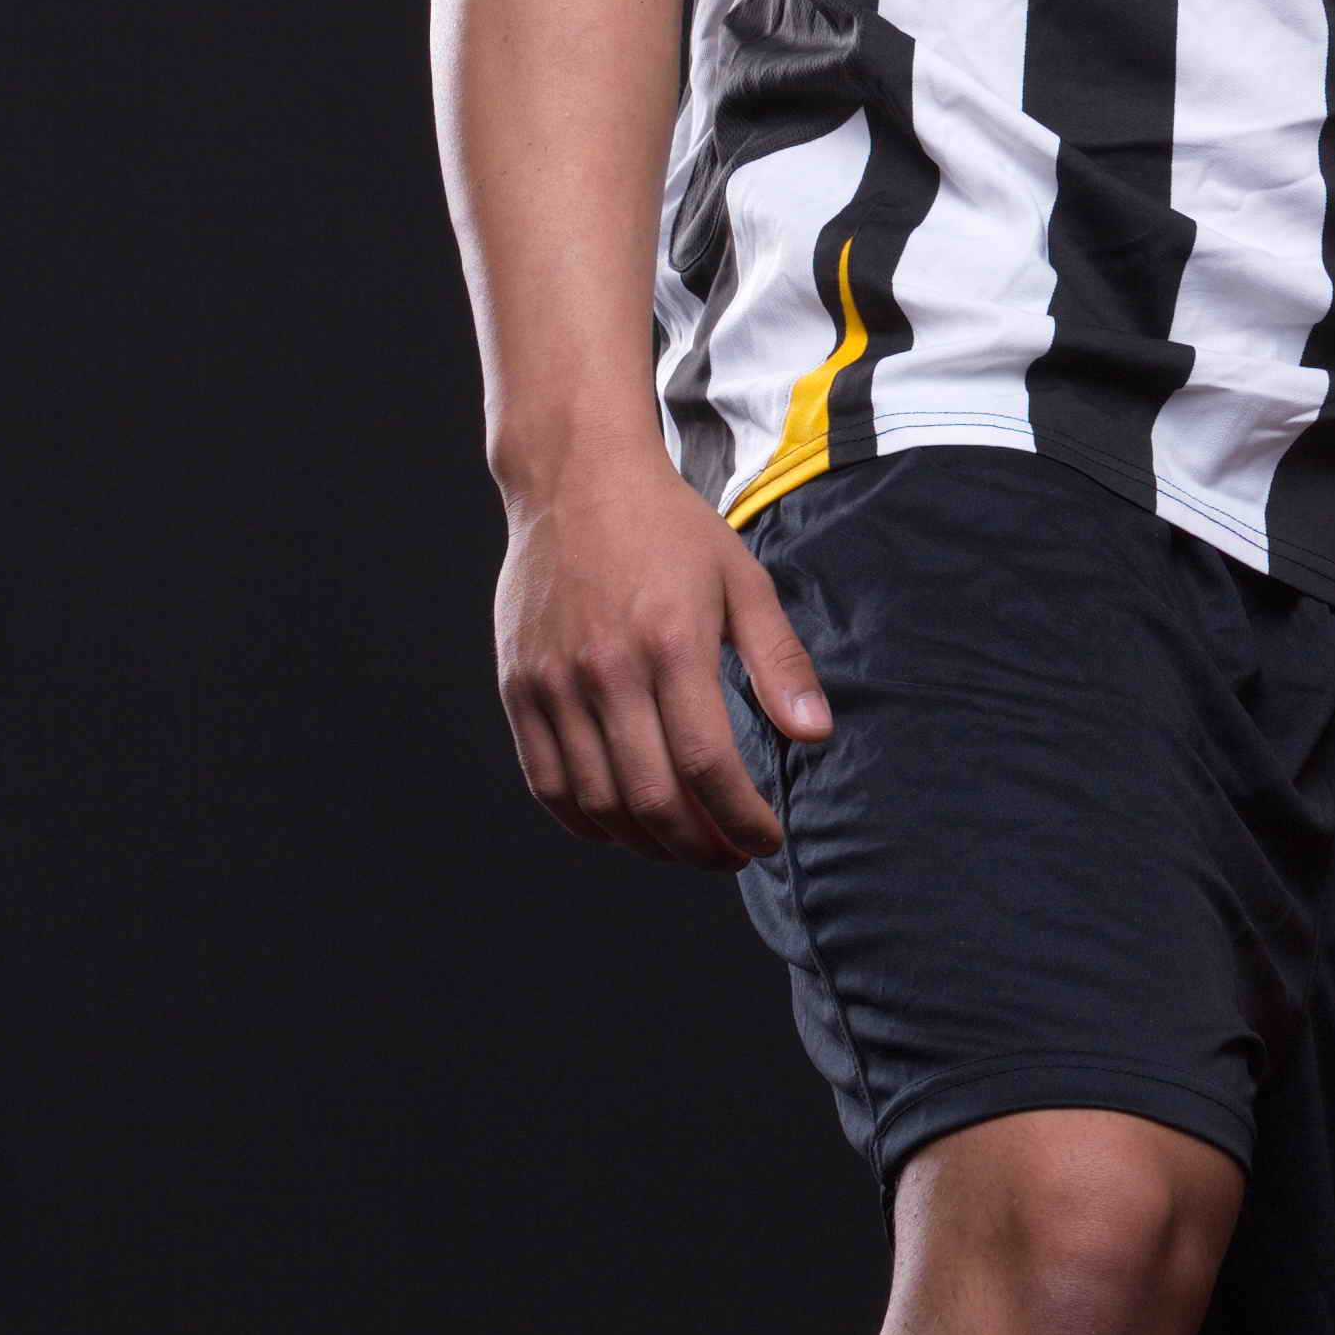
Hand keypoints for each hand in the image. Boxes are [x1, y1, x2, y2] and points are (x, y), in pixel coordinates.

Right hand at [494, 457, 827, 868]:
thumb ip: (779, 661)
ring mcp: (553, 683)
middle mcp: (606, 670)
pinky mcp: (518, 687)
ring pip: (597, 802)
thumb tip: (815, 735)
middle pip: (652, 797)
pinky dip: (585, 821)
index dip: (741, 818)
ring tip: (685, 847)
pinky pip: (546, 782)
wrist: (574, 478)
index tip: (765, 839)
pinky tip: (622, 826)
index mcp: (671, 643)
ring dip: (646, 843)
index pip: (708, 764)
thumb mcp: (742, 580)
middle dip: (700, 846)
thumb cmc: (669, 528)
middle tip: (731, 855)